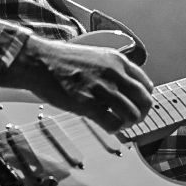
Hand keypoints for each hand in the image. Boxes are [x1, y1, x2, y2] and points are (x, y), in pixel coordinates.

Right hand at [5, 35, 154, 128]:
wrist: (39, 61)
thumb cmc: (61, 60)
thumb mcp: (94, 56)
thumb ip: (112, 70)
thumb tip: (124, 88)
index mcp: (117, 60)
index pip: (146, 84)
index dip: (144, 99)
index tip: (137, 106)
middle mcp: (114, 73)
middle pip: (145, 101)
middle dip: (141, 114)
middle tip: (131, 120)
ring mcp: (102, 88)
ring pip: (133, 114)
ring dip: (127, 123)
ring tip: (118, 124)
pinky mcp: (88, 103)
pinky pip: (113, 123)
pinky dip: (113, 129)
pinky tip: (106, 126)